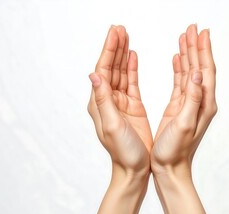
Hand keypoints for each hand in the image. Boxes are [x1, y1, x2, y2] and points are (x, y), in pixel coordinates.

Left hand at [87, 26, 152, 176]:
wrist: (135, 169)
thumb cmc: (123, 152)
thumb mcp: (112, 125)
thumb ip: (103, 100)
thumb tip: (94, 75)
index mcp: (100, 103)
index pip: (103, 70)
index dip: (109, 51)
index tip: (115, 33)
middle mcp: (108, 100)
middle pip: (110, 67)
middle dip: (114, 47)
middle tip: (120, 28)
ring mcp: (120, 102)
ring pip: (120, 72)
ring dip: (122, 53)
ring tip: (125, 35)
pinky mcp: (132, 106)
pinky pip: (130, 81)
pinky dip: (131, 67)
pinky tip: (132, 55)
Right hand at [151, 24, 216, 175]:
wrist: (170, 168)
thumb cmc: (175, 151)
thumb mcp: (185, 124)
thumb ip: (192, 98)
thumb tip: (198, 73)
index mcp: (204, 104)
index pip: (206, 71)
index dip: (204, 51)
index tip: (201, 32)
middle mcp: (200, 101)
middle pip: (200, 67)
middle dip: (196, 47)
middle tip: (192, 28)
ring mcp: (190, 104)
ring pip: (190, 72)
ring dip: (188, 54)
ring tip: (185, 37)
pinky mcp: (179, 107)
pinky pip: (181, 82)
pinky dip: (179, 67)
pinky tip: (176, 58)